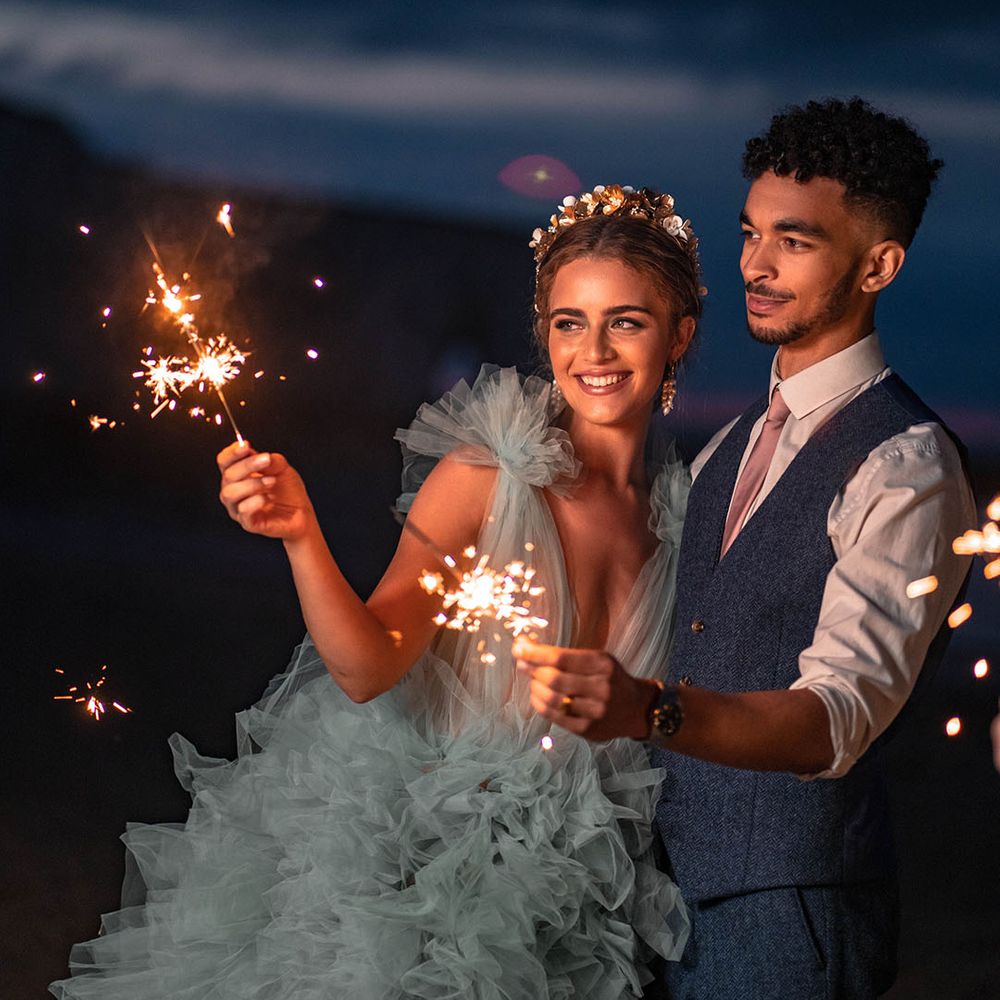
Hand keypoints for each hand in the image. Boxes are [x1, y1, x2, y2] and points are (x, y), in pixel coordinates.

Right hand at [217, 440, 314, 541]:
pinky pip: (243, 511)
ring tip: (272, 481)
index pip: (224, 462)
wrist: (301, 513)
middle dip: (247, 465)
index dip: (232, 453)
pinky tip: (267, 498)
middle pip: (228, 475)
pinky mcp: (248, 523)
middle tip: (266, 460)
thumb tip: (253, 452)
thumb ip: (268, 459)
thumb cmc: (288, 490)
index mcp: (238, 476)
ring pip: (231, 493)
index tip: (245, 445)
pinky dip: (254, 501)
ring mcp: (238, 508)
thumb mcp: (281, 468)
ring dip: (252, 483)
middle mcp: (233, 491)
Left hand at [514, 637, 658, 740]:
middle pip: (554, 679)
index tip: (518, 646)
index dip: (535, 653)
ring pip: (552, 699)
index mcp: (603, 665)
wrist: (636, 708)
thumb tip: (525, 649)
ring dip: (534, 687)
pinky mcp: (587, 730)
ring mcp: (594, 711)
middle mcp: (601, 688)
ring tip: (532, 680)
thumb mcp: (597, 659)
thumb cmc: (610, 678)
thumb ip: (566, 656)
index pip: (561, 658)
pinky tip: (537, 695)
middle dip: (532, 669)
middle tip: (521, 663)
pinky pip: (554, 716)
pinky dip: (540, 704)